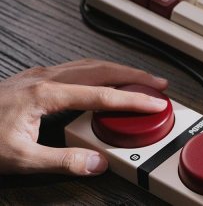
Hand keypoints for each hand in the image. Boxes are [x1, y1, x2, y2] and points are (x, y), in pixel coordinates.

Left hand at [0, 59, 167, 175]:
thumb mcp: (21, 159)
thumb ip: (63, 161)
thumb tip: (98, 162)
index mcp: (46, 94)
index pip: (102, 95)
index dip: (133, 100)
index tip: (156, 103)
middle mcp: (45, 78)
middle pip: (102, 69)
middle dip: (134, 74)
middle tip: (158, 83)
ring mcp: (39, 76)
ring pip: (89, 64)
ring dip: (118, 70)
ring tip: (139, 78)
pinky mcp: (33, 80)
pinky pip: (76, 68)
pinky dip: (100, 71)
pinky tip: (101, 79)